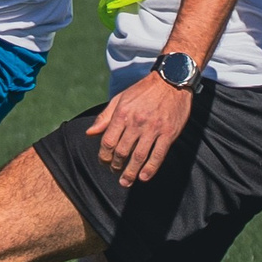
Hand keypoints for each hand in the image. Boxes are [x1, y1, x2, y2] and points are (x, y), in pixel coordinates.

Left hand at [84, 72, 193, 186]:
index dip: (103, 156)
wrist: (171, 80)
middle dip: (115, 166)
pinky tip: (143, 177)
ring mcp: (153, 129)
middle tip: (115, 173)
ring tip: (126, 182)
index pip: (108, 141)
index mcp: (122, 113)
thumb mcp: (121, 98)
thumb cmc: (144, 90)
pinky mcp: (168, 133)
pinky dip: (150, 169)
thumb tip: (90, 133)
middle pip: (121, 152)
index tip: (104, 163)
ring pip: (138, 157)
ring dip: (130, 173)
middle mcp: (136, 122)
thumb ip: (105, 117)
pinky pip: (158, 155)